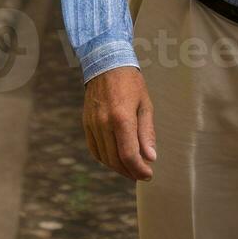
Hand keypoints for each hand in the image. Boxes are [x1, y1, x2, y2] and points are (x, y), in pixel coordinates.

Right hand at [83, 66, 155, 180]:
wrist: (106, 64)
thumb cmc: (130, 83)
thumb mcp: (145, 105)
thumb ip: (147, 133)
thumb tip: (150, 157)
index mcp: (121, 118)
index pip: (129, 155)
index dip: (139, 169)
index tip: (149, 174)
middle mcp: (104, 123)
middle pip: (115, 160)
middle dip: (130, 171)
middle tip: (142, 174)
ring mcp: (92, 124)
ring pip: (104, 157)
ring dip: (118, 167)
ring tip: (131, 168)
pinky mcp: (86, 123)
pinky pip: (94, 149)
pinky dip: (105, 159)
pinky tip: (116, 159)